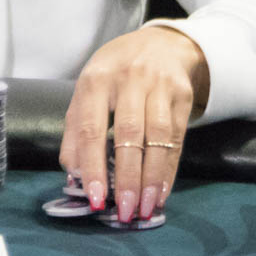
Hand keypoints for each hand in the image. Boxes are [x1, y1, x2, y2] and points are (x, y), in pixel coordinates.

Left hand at [61, 24, 208, 222]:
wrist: (160, 43)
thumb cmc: (115, 74)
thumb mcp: (87, 92)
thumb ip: (75, 131)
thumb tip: (73, 175)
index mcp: (96, 80)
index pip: (92, 128)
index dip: (93, 167)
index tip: (95, 199)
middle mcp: (129, 80)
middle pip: (128, 134)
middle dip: (127, 178)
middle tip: (124, 211)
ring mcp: (159, 85)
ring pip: (158, 137)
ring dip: (151, 178)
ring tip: (145, 208)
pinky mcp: (182, 94)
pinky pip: (177, 137)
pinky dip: (169, 168)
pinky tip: (161, 191)